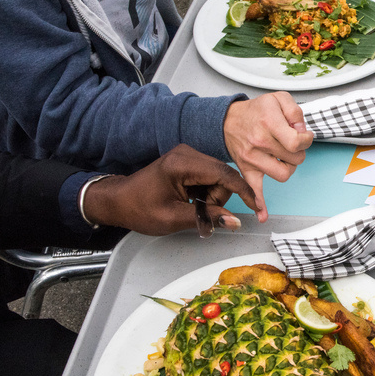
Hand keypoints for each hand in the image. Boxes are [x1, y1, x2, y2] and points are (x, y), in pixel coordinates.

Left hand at [82, 144, 254, 232]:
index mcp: (182, 164)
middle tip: (200, 213)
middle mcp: (187, 153)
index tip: (256, 206)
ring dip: (212, 196)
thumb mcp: (173, 219)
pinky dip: (207, 192)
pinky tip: (192, 200)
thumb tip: (234, 221)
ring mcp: (187, 155)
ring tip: (192, 207)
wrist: (118, 200)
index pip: (224, 174)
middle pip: (223, 175)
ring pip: (219, 177)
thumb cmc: (138, 208)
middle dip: (218, 198)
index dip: (244, 191)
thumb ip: (207, 219)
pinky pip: (210, 176)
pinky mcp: (187, 161)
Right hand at [223, 93, 313, 222]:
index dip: (307, 140)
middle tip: (292, 143)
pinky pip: (252, 189)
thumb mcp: (278, 98)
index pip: (298, 142)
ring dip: (290, 167)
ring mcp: (252, 158)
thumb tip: (302, 131)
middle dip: (299, 151)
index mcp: (269, 123)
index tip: (304, 136)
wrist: (228, 120)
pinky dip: (258, 204)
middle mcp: (260, 142)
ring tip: (285, 157)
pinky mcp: (247, 169)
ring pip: (284, 174)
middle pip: (295, 158)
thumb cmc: (256, 111)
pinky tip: (263, 215)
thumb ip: (295, 111)